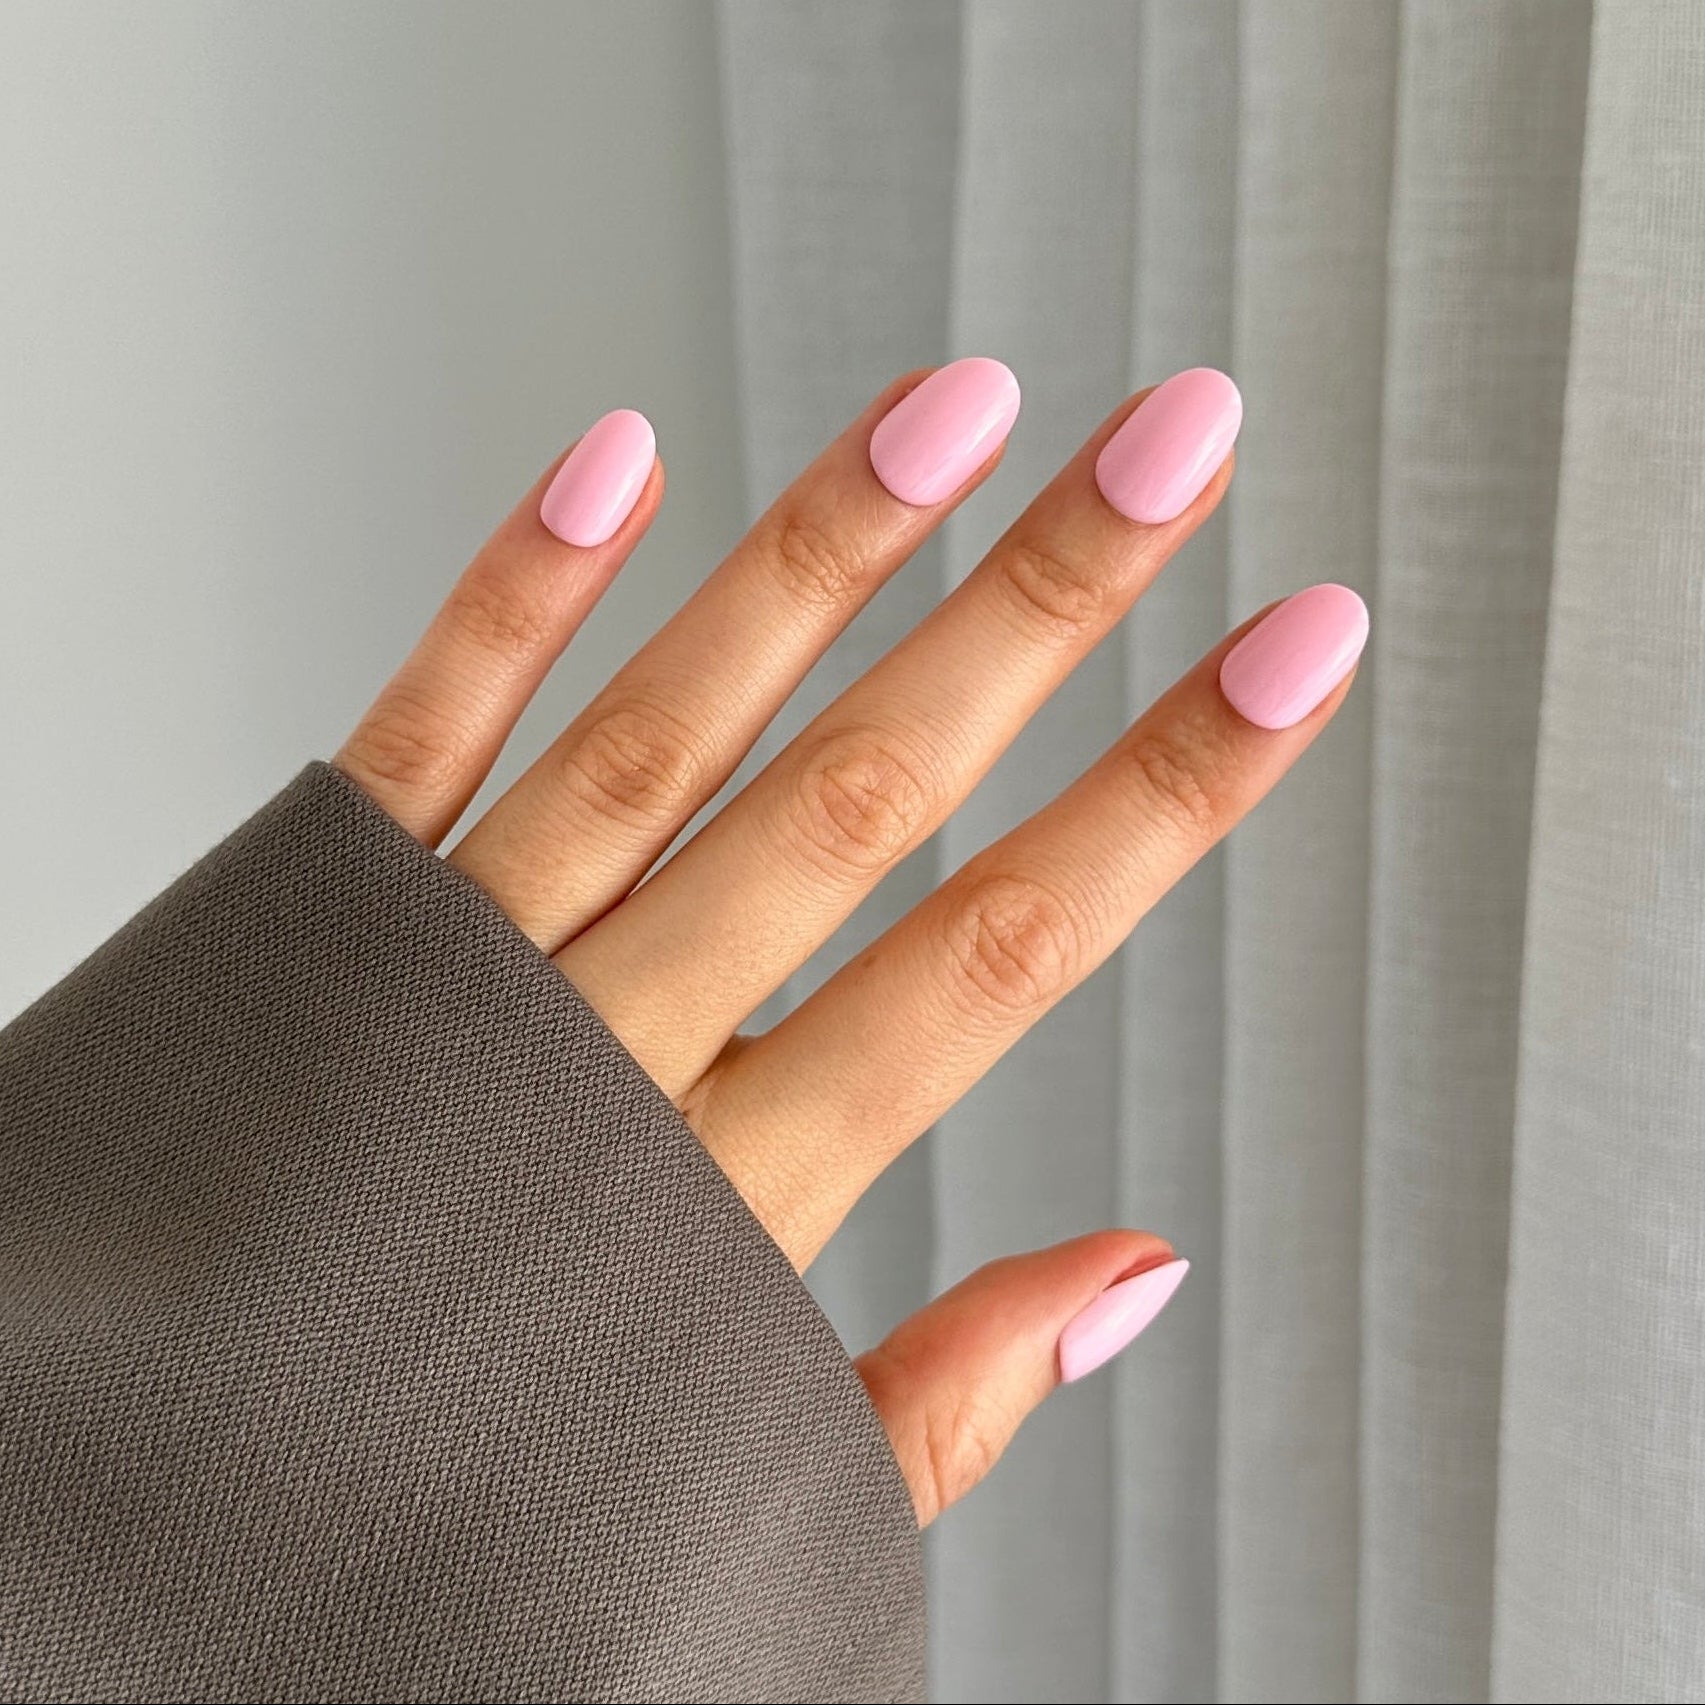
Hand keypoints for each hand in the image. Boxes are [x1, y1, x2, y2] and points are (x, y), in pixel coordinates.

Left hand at [334, 361, 1365, 1523]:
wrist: (147, 1523)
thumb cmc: (440, 1515)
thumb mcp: (731, 1494)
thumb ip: (940, 1392)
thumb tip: (1139, 1272)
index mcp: (726, 1199)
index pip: (1003, 953)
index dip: (1172, 794)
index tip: (1298, 654)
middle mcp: (599, 1054)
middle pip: (864, 799)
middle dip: (1043, 610)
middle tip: (1175, 447)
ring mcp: (452, 968)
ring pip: (666, 733)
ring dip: (820, 559)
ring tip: (959, 410)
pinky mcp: (318, 918)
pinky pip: (420, 735)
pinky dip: (515, 597)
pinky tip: (619, 462)